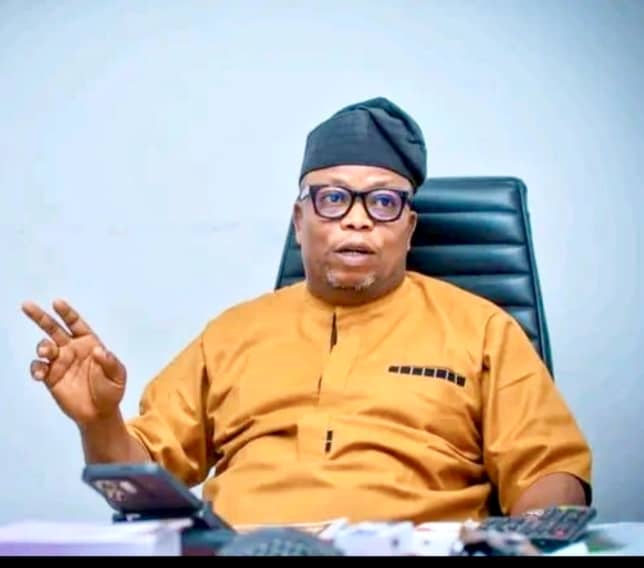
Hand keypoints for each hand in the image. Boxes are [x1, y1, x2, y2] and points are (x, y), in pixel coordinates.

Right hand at [21, 299, 126, 426]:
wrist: (99, 413)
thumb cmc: (111, 390)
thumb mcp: (117, 376)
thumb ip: (110, 362)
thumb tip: (99, 350)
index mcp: (89, 342)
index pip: (76, 323)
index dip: (66, 312)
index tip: (56, 303)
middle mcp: (72, 349)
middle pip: (54, 328)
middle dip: (40, 317)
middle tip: (27, 306)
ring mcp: (60, 362)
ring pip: (45, 346)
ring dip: (42, 347)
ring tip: (46, 352)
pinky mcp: (50, 377)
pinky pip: (38, 368)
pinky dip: (36, 368)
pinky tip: (40, 374)